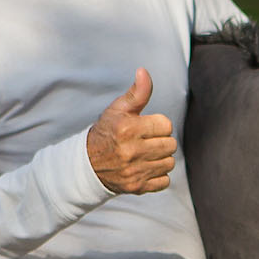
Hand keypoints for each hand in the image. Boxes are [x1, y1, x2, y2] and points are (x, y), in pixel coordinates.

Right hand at [86, 68, 176, 193]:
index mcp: (127, 129)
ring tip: (144, 155)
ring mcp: (133, 171)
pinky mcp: (136, 187)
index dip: (157, 125)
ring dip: (160, 159)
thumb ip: (137, 92)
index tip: (144, 127)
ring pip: (169, 163)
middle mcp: (130, 151)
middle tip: (144, 142)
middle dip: (160, 141)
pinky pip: (164, 181)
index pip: (166, 125)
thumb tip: (144, 71)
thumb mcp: (118, 109)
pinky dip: (157, 176)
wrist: (88, 164)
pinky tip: (144, 168)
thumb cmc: (107, 132)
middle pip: (170, 145)